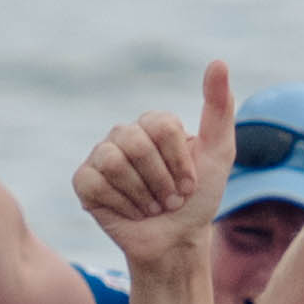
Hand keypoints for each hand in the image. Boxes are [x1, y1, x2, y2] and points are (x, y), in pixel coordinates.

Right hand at [74, 64, 234, 272]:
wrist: (175, 241)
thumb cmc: (198, 198)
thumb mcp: (219, 153)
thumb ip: (219, 108)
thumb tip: (218, 62)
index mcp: (154, 123)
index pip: (161, 126)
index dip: (179, 162)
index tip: (190, 184)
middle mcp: (125, 134)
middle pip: (136, 144)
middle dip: (161, 181)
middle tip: (171, 200)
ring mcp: (101, 156)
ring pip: (113, 162)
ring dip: (141, 195)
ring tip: (152, 207)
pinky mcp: (84, 181)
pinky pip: (94, 183)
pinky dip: (120, 205)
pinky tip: (131, 212)